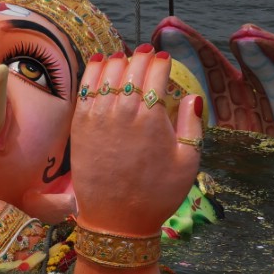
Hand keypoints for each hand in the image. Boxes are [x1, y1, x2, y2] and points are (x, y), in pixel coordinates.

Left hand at [69, 46, 202, 235]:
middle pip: (132, 67)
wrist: (116, 220)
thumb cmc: (156, 194)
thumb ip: (192, 126)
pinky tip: (101, 62)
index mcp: (152, 118)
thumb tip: (193, 96)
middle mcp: (123, 111)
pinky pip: (86, 86)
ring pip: (108, 72)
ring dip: (119, 60)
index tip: (165, 59)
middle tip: (148, 54)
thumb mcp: (188, 164)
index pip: (156, 72)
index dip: (162, 61)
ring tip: (127, 57)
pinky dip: (94, 70)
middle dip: (142, 56)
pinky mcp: (80, 124)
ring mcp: (98, 116)